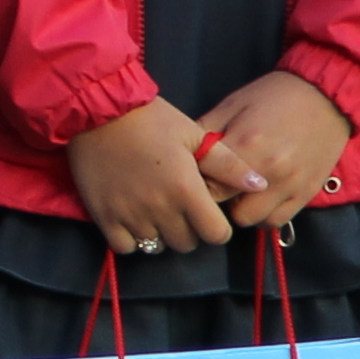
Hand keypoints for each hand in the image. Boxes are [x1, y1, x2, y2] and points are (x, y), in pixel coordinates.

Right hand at [65, 99, 232, 253]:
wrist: (100, 110)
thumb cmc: (152, 119)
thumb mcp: (194, 135)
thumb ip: (228, 165)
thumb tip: (259, 185)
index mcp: (186, 190)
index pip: (215, 234)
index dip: (217, 227)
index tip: (209, 213)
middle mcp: (160, 209)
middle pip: (187, 244)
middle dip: (190, 230)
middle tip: (182, 208)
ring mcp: (130, 216)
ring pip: (157, 247)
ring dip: (162, 233)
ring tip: (157, 211)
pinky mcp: (104, 217)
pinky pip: (125, 247)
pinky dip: (132, 239)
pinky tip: (134, 219)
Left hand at [187, 70, 351, 225]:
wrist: (327, 95)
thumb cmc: (274, 95)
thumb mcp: (233, 104)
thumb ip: (206, 131)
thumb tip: (181, 154)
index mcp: (245, 144)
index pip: (206, 185)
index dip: (195, 185)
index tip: (194, 178)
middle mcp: (268, 171)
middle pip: (225, 208)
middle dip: (216, 200)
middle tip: (216, 185)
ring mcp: (289, 186)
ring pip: (249, 220)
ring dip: (239, 209)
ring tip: (238, 193)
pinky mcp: (306, 194)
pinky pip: (276, 221)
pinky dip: (263, 215)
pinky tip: (259, 199)